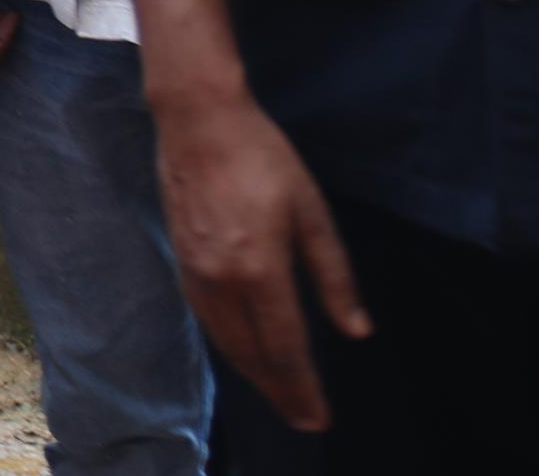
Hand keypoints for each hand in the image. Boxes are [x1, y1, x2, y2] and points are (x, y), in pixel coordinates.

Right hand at [153, 83, 367, 431]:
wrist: (198, 120)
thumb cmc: (264, 158)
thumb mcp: (312, 212)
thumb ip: (335, 276)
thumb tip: (356, 330)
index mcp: (259, 269)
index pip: (286, 347)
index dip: (304, 388)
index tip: (320, 418)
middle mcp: (222, 280)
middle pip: (252, 353)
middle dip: (280, 391)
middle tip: (304, 418)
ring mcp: (195, 270)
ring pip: (225, 340)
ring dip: (252, 373)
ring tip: (278, 393)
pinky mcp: (181, 258)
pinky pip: (206, 318)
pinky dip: (228, 345)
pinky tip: (241, 349)